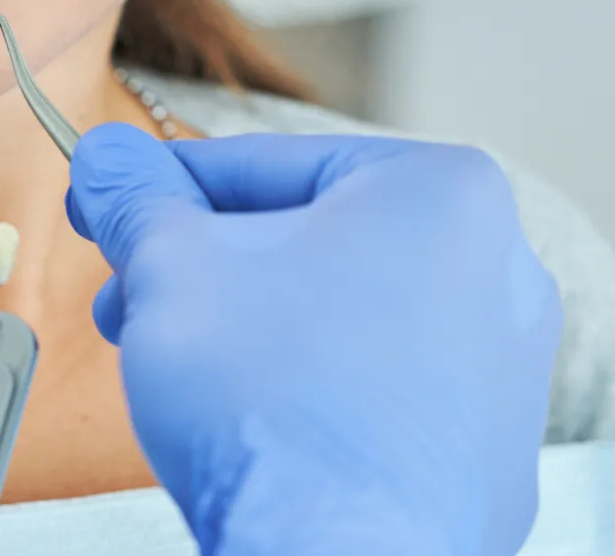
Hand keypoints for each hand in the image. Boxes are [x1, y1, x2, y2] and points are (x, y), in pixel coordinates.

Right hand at [68, 124, 560, 555]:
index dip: (165, 188)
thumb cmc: (270, 400)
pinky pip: (381, 395)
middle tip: (132, 297)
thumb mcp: (171, 265)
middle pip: (311, 241)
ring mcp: (508, 372)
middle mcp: (502, 269)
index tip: (111, 203)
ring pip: (345, 318)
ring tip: (179, 364)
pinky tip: (250, 424)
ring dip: (252, 328)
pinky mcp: (489, 456)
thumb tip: (106, 159)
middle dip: (207, 270)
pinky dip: (313, 395)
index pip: (269, 163)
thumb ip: (136, 198)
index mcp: (443, 192)